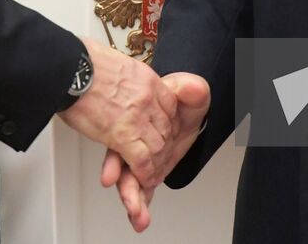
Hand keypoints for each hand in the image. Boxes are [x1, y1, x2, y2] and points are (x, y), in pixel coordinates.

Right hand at [58, 39, 178, 186]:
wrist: (70, 68)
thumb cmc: (82, 61)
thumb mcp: (114, 60)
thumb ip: (122, 73)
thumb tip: (113, 75)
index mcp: (146, 79)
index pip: (170, 105)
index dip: (168, 121)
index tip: (162, 128)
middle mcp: (147, 98)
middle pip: (167, 127)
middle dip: (163, 143)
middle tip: (156, 154)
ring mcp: (137, 117)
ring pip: (158, 146)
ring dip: (155, 161)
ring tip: (150, 170)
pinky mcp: (122, 135)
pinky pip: (141, 160)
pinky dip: (144, 173)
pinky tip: (141, 178)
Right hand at [100, 72, 209, 231]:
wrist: (187, 110)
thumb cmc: (179, 99)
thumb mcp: (186, 88)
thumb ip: (189, 88)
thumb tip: (195, 88)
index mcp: (138, 120)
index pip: (125, 139)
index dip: (117, 159)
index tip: (113, 174)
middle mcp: (135, 140)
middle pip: (124, 165)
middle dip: (127, 186)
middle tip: (130, 201)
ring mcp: (141, 157)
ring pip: (132, 180)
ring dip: (133, 199)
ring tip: (137, 215)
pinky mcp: (149, 171)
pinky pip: (143, 189)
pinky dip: (142, 204)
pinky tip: (140, 220)